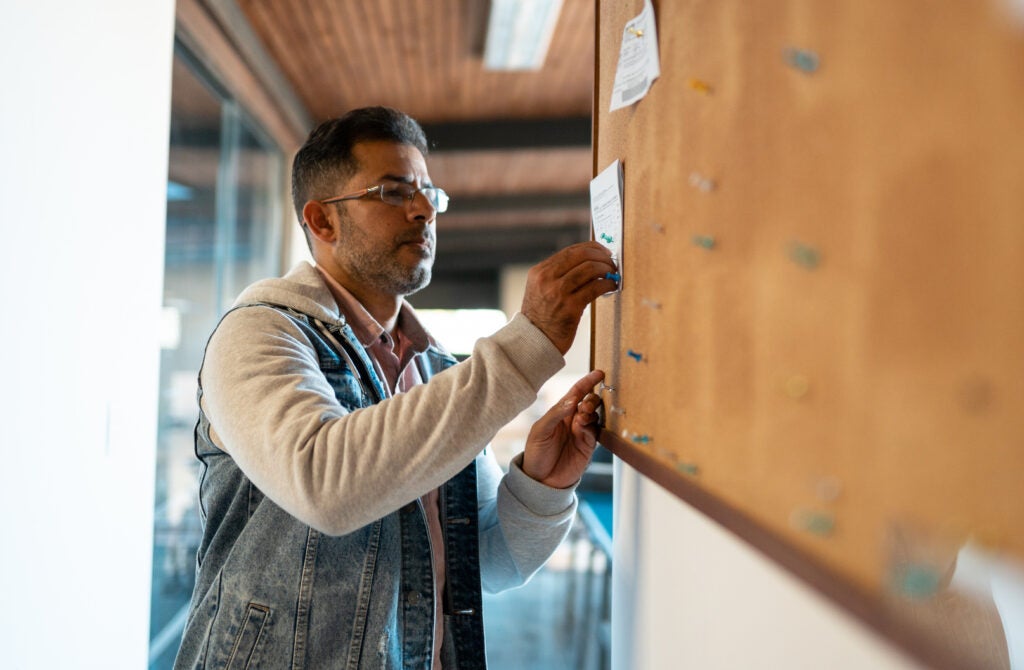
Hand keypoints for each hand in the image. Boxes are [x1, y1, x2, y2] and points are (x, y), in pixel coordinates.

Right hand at [521, 242, 617, 353]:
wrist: (534, 341)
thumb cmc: (542, 316)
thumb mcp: (541, 289)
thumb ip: (558, 275)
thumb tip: (590, 261)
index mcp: (538, 272)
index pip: (570, 251)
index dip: (591, 248)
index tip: (603, 251)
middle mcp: (547, 279)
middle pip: (581, 256)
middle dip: (601, 256)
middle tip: (611, 262)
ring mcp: (558, 293)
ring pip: (590, 269)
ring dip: (606, 269)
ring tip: (612, 274)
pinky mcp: (570, 308)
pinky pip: (595, 288)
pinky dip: (607, 283)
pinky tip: (611, 285)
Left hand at [522, 370, 604, 488]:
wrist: (540, 480)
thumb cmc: (536, 453)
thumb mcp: (539, 431)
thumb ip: (555, 414)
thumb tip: (573, 400)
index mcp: (561, 412)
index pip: (577, 392)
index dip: (587, 382)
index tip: (599, 373)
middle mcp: (573, 420)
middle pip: (589, 402)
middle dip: (591, 398)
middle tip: (585, 404)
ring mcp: (582, 433)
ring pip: (595, 415)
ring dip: (591, 412)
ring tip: (582, 416)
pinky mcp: (588, 446)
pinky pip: (596, 432)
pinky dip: (592, 426)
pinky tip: (584, 427)